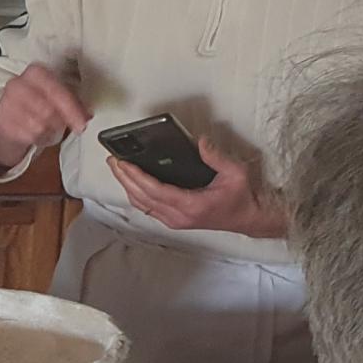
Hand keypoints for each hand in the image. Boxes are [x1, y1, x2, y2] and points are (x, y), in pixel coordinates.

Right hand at [0, 63, 89, 171]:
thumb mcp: (58, 97)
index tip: (82, 123)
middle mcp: (18, 84)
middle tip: (63, 124)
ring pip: (39, 125)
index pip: (56, 90)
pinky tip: (38, 133)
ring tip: (48, 127)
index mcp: (35, 72)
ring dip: (49, 131)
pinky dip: (38, 138)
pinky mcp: (2, 121)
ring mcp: (7, 103)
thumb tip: (86, 115)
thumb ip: (74, 103)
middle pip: (48, 110)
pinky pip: (28, 136)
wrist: (11, 115)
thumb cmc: (38, 103)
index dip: (71, 109)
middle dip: (60, 121)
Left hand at [109, 134, 286, 238]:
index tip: (122, 163)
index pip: (154, 191)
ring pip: (142, 204)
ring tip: (117, 168)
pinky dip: (136, 194)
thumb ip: (216, 156)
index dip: (135, 177)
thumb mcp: (235, 173)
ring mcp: (175, 220)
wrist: (249, 218)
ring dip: (127, 186)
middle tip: (113, 161)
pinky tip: (131, 181)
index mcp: (191, 205)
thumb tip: (200, 141)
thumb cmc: (242, 197)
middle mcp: (178, 216)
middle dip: (124, 179)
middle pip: (141, 198)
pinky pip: (148, 207)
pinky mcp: (174, 220)